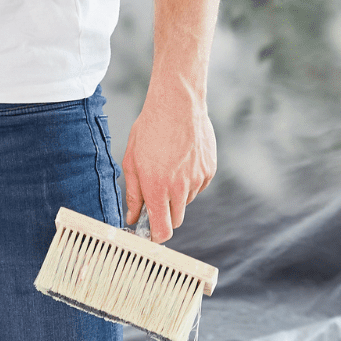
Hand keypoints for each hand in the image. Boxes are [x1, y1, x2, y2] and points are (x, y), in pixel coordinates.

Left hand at [120, 88, 216, 242]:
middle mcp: (179, 187)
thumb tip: (132, 217)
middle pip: (176, 219)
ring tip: (168, 167)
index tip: (151, 234)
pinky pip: (198, 186)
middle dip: (165, 213)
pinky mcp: (209, 170)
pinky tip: (181, 159)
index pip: (162, 229)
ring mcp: (197, 179)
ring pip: (186, 201)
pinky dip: (190, 180)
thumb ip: (133, 194)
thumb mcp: (132, 161)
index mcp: (156, 187)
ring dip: (177, 194)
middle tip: (156, 195)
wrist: (178, 104)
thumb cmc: (150, 129)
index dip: (156, 236)